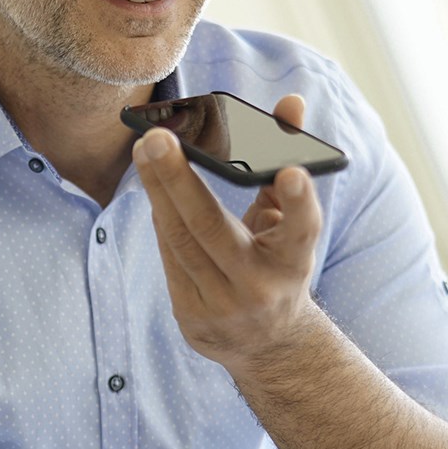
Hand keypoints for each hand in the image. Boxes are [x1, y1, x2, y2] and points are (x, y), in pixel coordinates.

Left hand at [134, 94, 323, 372]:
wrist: (271, 346)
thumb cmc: (280, 266)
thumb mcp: (293, 224)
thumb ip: (287, 163)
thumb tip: (292, 102)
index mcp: (296, 262)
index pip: (302, 230)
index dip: (299, 201)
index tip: (292, 171)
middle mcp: (261, 288)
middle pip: (213, 229)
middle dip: (179, 181)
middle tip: (156, 138)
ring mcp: (223, 307)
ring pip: (180, 241)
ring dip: (158, 192)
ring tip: (145, 151)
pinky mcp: (192, 319)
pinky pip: (169, 258)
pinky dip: (161, 219)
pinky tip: (153, 188)